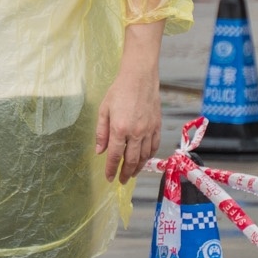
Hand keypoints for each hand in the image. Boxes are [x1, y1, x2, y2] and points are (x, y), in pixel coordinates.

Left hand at [95, 37, 163, 184]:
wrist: (140, 77)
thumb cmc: (119, 91)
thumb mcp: (104, 110)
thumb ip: (101, 132)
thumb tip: (99, 151)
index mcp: (119, 129)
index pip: (114, 155)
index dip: (111, 169)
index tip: (109, 178)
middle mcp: (135, 132)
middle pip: (131, 160)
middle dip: (125, 173)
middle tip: (121, 180)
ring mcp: (148, 130)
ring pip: (144, 156)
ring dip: (138, 168)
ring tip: (132, 174)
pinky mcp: (157, 126)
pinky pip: (154, 146)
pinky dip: (149, 156)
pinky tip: (144, 160)